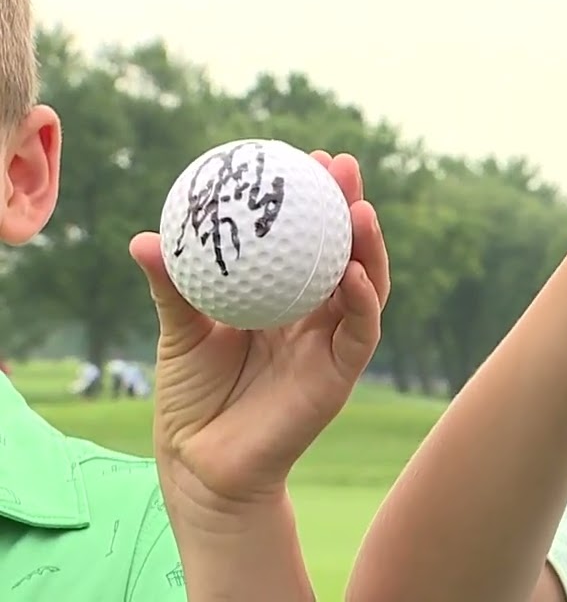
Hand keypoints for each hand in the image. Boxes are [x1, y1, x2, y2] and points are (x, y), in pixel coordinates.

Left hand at [130, 151, 390, 508]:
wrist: (200, 463)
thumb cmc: (191, 398)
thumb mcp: (180, 331)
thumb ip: (173, 286)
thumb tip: (143, 238)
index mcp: (282, 299)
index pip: (305, 240)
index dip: (312, 199)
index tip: (306, 157)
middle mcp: (315, 315)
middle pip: (345, 250)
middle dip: (350, 204)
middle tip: (341, 164)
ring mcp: (333, 343)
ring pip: (366, 284)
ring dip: (368, 245)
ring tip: (359, 208)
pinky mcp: (341, 373)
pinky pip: (361, 330)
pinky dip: (364, 299)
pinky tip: (355, 271)